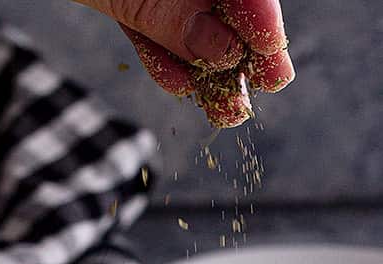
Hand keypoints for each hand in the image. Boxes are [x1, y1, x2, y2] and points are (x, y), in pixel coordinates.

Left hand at [75, 0, 294, 126]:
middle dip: (241, 38)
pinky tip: (180, 85)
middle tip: (271, 82)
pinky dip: (157, 52)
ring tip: (226, 103)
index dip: (256, 9)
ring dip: (203, 58)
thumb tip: (217, 47)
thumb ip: (161, 6)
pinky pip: (143, 19)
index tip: (272, 51)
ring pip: (181, 11)